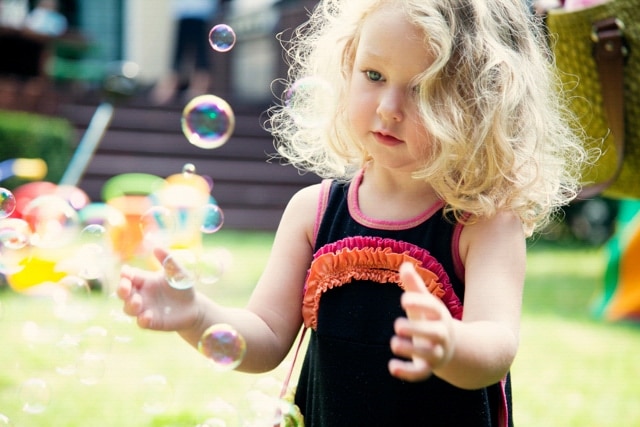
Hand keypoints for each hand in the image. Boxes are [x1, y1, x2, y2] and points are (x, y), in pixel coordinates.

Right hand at [118, 247, 199, 330]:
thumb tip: (156, 247)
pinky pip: (142, 322)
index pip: (129, 276)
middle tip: (125, 287)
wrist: (194, 307)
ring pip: (128, 308)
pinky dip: (142, 319)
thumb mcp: (177, 272)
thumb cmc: (182, 286)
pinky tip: (148, 315)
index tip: (126, 272)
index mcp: (144, 280)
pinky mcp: (151, 322)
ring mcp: (144, 309)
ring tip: (138, 301)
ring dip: (130, 305)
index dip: (125, 274)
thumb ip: (168, 261)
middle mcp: (141, 295)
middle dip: (121, 289)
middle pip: (123, 293)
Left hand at [388, 262, 454, 381]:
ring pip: (428, 355)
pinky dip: (407, 372)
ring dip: (410, 350)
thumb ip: (414, 286)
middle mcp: (441, 334)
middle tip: (397, 326)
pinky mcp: (428, 368)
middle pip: (435, 333)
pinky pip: (421, 373)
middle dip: (417, 330)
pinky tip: (391, 367)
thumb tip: (404, 265)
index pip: (433, 307)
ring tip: (394, 343)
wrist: (449, 347)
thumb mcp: (424, 303)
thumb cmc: (429, 319)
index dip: (420, 303)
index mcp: (439, 315)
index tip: (403, 299)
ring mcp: (436, 352)